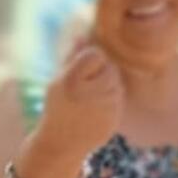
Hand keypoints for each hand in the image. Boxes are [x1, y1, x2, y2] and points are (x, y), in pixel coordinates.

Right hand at [29, 40, 123, 170]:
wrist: (62, 144)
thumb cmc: (58, 107)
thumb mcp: (57, 80)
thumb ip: (72, 57)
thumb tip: (84, 34)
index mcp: (72, 82)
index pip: (96, 54)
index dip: (89, 58)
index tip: (80, 68)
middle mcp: (91, 94)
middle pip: (109, 67)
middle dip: (101, 71)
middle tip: (87, 83)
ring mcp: (105, 108)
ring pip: (117, 82)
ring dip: (107, 84)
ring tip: (90, 96)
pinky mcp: (115, 119)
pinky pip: (119, 98)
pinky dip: (111, 99)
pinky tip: (96, 109)